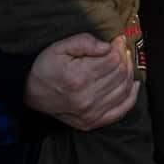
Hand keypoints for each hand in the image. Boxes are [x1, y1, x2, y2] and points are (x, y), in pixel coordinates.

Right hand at [23, 33, 138, 130]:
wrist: (29, 94)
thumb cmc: (45, 69)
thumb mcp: (59, 48)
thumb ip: (84, 42)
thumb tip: (108, 46)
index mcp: (79, 77)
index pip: (112, 60)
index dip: (119, 48)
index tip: (118, 40)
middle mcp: (87, 97)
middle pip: (120, 74)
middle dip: (124, 58)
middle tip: (121, 50)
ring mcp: (91, 113)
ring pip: (124, 89)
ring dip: (129, 73)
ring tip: (125, 62)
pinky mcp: (92, 122)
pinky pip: (121, 110)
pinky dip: (131, 97)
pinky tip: (134, 85)